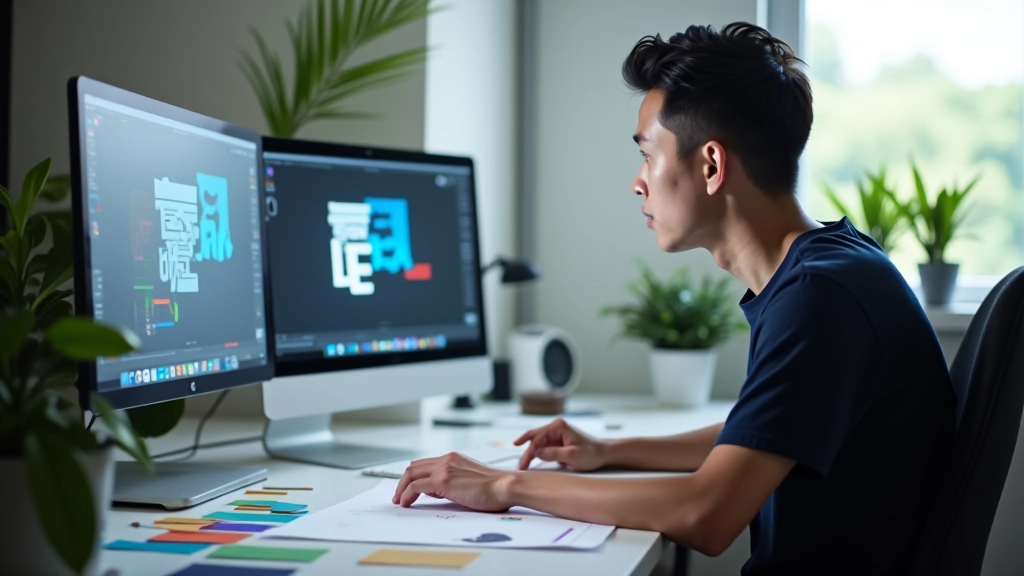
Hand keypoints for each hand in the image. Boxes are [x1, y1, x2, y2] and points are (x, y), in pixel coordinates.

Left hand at [392, 452, 515, 510]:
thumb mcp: (469, 480)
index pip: (425, 464)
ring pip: (411, 474)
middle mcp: (446, 460)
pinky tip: (406, 504)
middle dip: (403, 482)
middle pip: (414, 467)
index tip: (408, 489)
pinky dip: (406, 495)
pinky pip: (415, 487)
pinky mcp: (443, 481)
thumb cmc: (495, 487)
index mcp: (453, 458)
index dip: (414, 477)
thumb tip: (435, 491)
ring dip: (401, 488)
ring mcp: (444, 469)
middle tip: (399, 496)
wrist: (505, 485)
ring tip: (399, 501)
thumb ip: (452, 481)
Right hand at [513, 417, 608, 470]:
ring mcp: (557, 434)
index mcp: (558, 426)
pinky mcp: (558, 441)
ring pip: (537, 442)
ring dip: (530, 452)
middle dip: (526, 451)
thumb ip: (553, 453)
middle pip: (534, 438)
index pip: (538, 439)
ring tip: (522, 464)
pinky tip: (530, 459)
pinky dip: (537, 453)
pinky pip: (544, 446)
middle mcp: (556, 427)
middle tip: (520, 465)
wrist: (604, 453)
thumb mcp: (572, 456)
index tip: (523, 465)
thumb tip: (537, 453)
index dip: (529, 453)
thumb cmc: (591, 453)